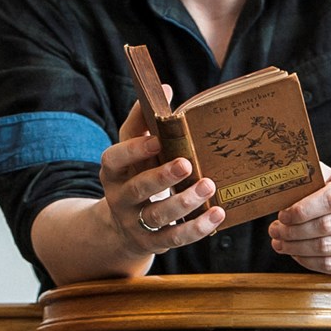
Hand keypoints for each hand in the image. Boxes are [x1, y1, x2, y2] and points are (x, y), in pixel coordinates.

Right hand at [100, 97, 224, 255]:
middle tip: (187, 164)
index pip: (115, 159)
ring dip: (184, 202)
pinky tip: (217, 214)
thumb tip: (165, 88)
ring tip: (208, 186)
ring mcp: (135, 223)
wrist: (124, 226)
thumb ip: (144, 121)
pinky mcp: (153, 242)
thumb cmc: (136, 174)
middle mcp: (120, 198)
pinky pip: (175, 238)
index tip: (158, 139)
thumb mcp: (133, 149)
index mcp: (113, 171)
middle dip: (162, 177)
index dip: (134, 150)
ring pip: (158, 215)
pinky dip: (197, 228)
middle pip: (137, 188)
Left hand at [269, 163, 330, 275]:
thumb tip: (280, 179)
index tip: (282, 215)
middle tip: (275, 231)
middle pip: (325, 226)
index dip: (302, 210)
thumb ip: (310, 179)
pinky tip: (296, 254)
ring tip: (281, 243)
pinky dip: (308, 261)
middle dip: (293, 231)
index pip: (330, 200)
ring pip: (326, 248)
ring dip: (297, 247)